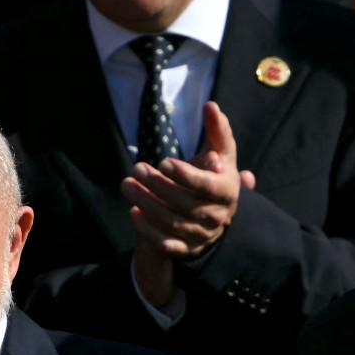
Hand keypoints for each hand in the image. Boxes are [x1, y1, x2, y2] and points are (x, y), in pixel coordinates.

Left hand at [121, 102, 256, 289]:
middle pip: (185, 203)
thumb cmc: (214, 176)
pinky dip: (148, 230)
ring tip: (127, 184)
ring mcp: (202, 235)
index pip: (208, 186)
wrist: (213, 213)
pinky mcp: (187, 248)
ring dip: (146, 204)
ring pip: (171, 222)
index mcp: (228, 192)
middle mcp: (218, 217)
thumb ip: (217, 130)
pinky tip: (133, 212)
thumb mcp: (221, 153)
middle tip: (136, 168)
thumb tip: (211, 105)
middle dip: (158, 185)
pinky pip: (166, 243)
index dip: (186, 175)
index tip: (164, 161)